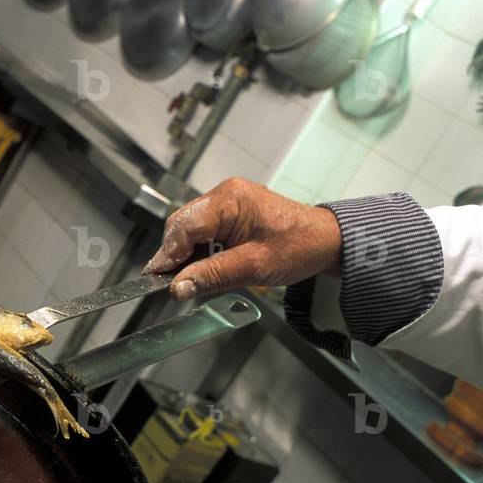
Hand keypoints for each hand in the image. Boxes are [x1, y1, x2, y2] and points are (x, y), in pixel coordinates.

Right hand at [143, 178, 341, 300]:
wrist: (327, 241)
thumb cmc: (299, 246)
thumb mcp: (255, 266)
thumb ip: (213, 275)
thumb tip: (178, 287)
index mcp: (230, 199)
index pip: (185, 226)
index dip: (168, 254)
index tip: (156, 279)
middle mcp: (223, 195)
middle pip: (181, 225)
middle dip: (173, 255)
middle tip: (168, 284)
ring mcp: (225, 203)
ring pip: (188, 230)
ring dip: (184, 255)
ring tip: (186, 280)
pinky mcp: (229, 214)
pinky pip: (202, 232)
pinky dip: (197, 252)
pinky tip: (201, 269)